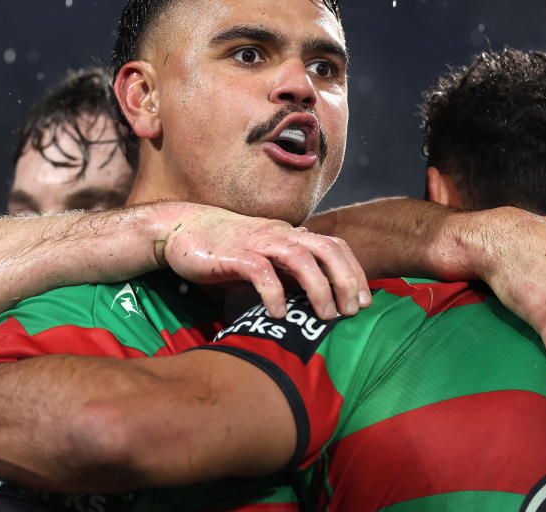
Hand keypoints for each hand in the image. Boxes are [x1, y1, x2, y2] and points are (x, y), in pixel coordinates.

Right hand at [161, 206, 370, 319]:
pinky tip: (279, 314)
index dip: (354, 271)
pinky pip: (260, 271)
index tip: (365, 301)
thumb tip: (314, 300)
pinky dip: (274, 293)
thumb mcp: (263, 257)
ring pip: (299, 257)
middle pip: (325, 249)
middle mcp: (278, 235)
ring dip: (318, 287)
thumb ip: (285, 272)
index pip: (333, 246)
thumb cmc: (223, 248)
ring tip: (327, 315)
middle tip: (353, 311)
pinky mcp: (232, 255)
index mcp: (289, 236)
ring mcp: (256, 242)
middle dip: (345, 280)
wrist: (180, 229)